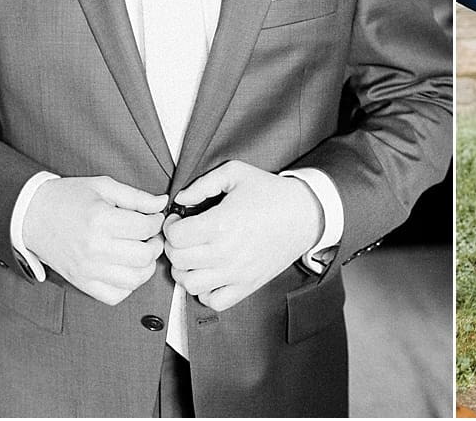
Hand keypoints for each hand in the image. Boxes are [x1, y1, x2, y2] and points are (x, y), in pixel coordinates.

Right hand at [22, 176, 166, 304]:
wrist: (30, 215)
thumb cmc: (67, 198)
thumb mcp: (103, 186)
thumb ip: (136, 196)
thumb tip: (161, 203)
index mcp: (101, 220)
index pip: (146, 227)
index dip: (157, 221)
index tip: (153, 218)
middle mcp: (95, 248)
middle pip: (144, 256)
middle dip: (156, 244)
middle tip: (151, 236)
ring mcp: (87, 270)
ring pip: (135, 280)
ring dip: (146, 266)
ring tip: (141, 252)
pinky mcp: (81, 282)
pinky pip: (115, 296)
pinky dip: (127, 285)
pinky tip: (126, 268)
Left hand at [163, 161, 323, 311]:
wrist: (304, 214)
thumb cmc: (270, 192)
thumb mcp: (236, 173)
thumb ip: (202, 184)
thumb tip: (179, 200)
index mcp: (222, 223)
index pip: (175, 237)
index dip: (170, 226)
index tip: (179, 220)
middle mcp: (227, 252)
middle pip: (178, 261)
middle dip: (174, 247)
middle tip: (184, 237)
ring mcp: (237, 273)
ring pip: (190, 284)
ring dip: (185, 271)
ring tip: (194, 256)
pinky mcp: (247, 286)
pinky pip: (213, 302)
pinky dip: (205, 291)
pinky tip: (210, 274)